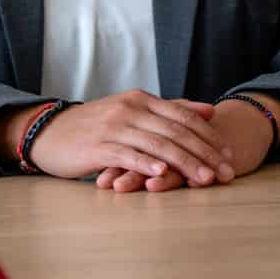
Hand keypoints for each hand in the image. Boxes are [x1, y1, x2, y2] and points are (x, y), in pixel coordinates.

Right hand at [94, 97, 279, 192]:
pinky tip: (163, 173)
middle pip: (176, 131)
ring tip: (205, 179)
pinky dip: (146, 163)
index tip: (230, 154)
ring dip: (185, 163)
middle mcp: (131, 108)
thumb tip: (210, 111)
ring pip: (157, 144)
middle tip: (226, 172)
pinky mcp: (97, 146)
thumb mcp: (134, 112)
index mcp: (143, 99)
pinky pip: (126, 154)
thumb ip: (170, 110)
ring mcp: (114, 126)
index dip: (209, 136)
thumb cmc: (96, 126)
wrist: (50, 132)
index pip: (184, 116)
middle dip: (205, 153)